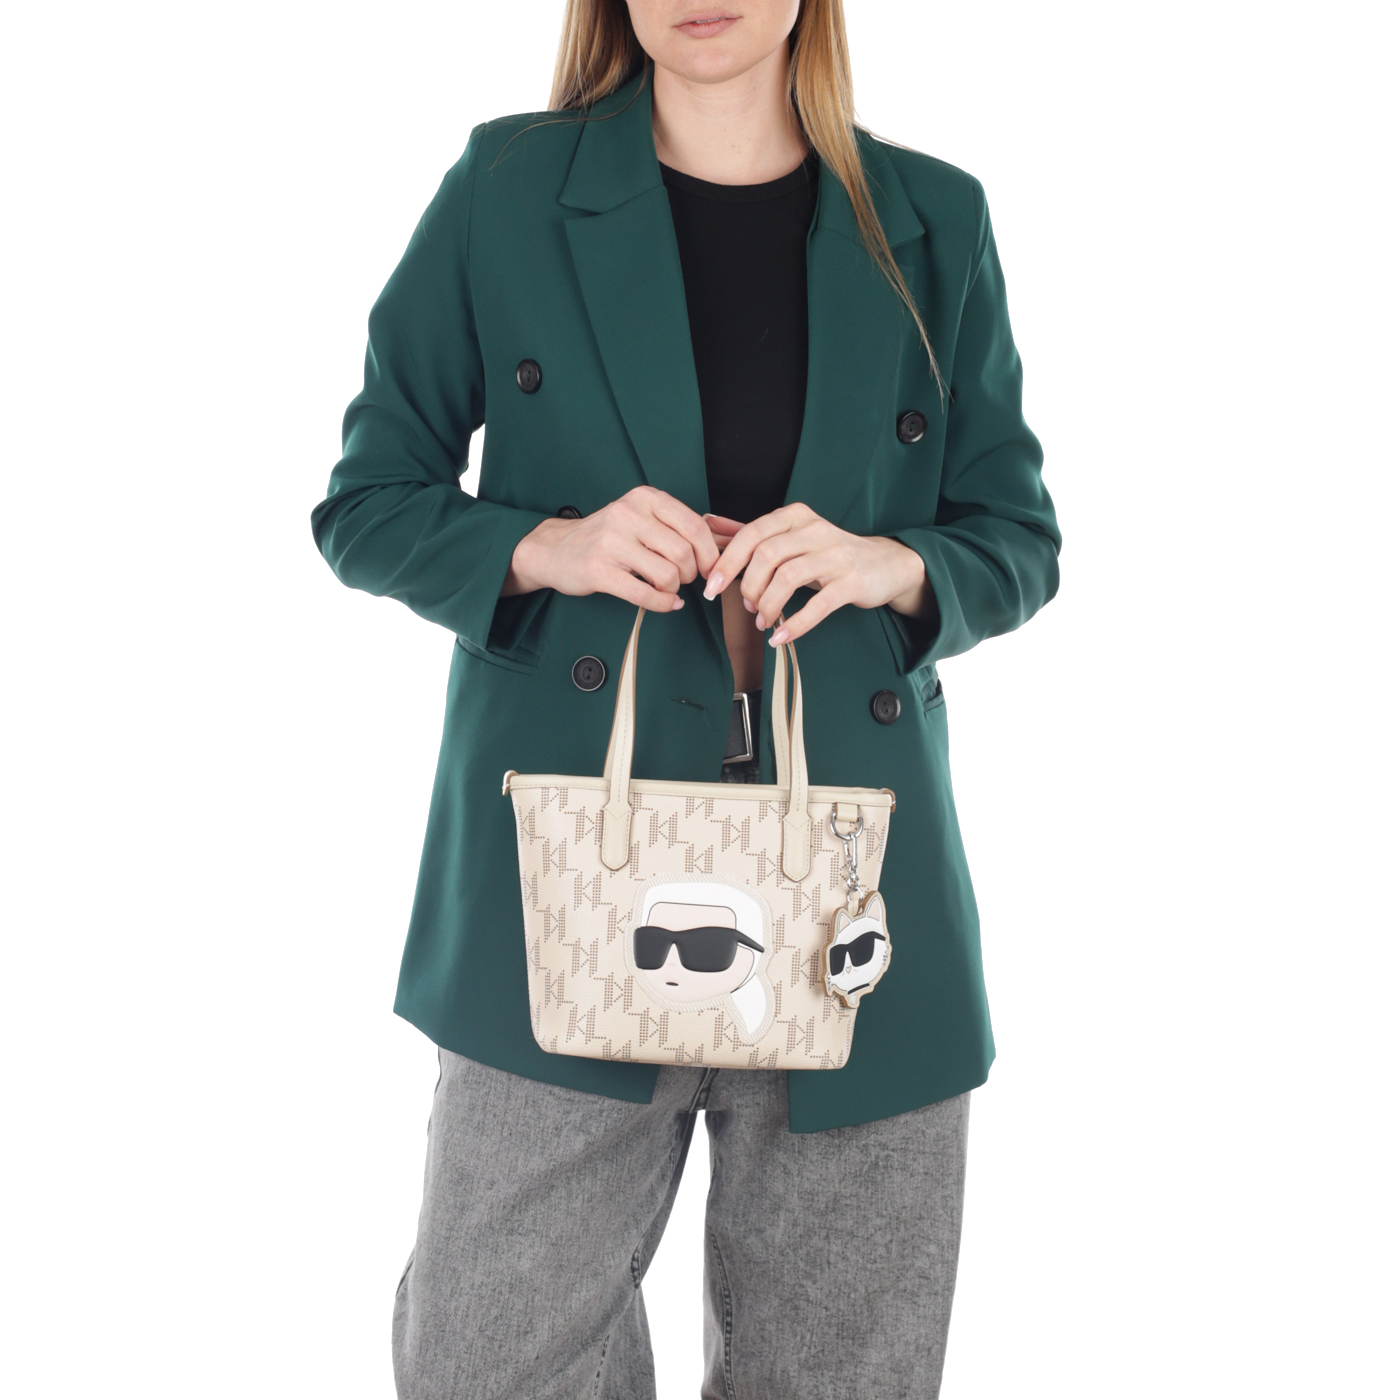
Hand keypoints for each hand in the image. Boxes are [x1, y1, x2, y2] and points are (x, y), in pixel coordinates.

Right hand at [503, 486, 720, 611]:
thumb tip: (721, 544)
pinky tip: (666, 603)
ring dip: (675, 589)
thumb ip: (676, 526)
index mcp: (644, 498)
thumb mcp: (641, 517)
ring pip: (668, 574)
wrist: (556, 549)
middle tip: (684, 579)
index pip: (694, 526)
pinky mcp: (599, 570)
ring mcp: (611, 542)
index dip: (710, 554)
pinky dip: (663, 604)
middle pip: (684, 553)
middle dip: (692, 574)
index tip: (711, 569)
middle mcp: (628, 514)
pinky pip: (645, 594)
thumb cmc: (607, 536)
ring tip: (668, 588)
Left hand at [701, 504, 932, 644]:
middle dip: (748, 587)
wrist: (884, 564)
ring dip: (768, 605)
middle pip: (767, 555)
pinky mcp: (851, 582)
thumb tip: (708, 524)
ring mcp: (835, 555)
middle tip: (747, 607)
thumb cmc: (829, 553)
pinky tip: (781, 637)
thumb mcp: (791, 537)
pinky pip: (818, 604)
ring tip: (764, 621)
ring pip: (788, 577)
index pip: (752, 534)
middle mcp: (815, 530)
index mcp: (795, 516)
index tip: (711, 588)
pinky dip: (795, 624)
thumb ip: (751, 533)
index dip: (727, 562)